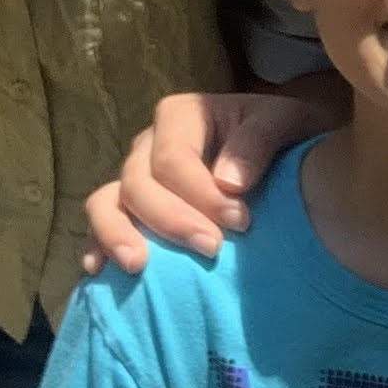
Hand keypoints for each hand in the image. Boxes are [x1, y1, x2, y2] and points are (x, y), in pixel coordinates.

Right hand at [80, 90, 331, 274]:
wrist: (290, 149)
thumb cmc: (286, 132)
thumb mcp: (286, 120)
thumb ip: (260, 140)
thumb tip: (228, 181)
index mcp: (181, 116)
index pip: (173, 158)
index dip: (201, 193)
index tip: (242, 222)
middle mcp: (149, 145)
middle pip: (138, 183)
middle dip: (171, 220)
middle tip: (212, 249)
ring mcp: (135, 178)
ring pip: (106, 202)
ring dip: (118, 234)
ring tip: (138, 266)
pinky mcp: (133, 210)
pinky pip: (104, 224)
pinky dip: (98, 245)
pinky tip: (101, 272)